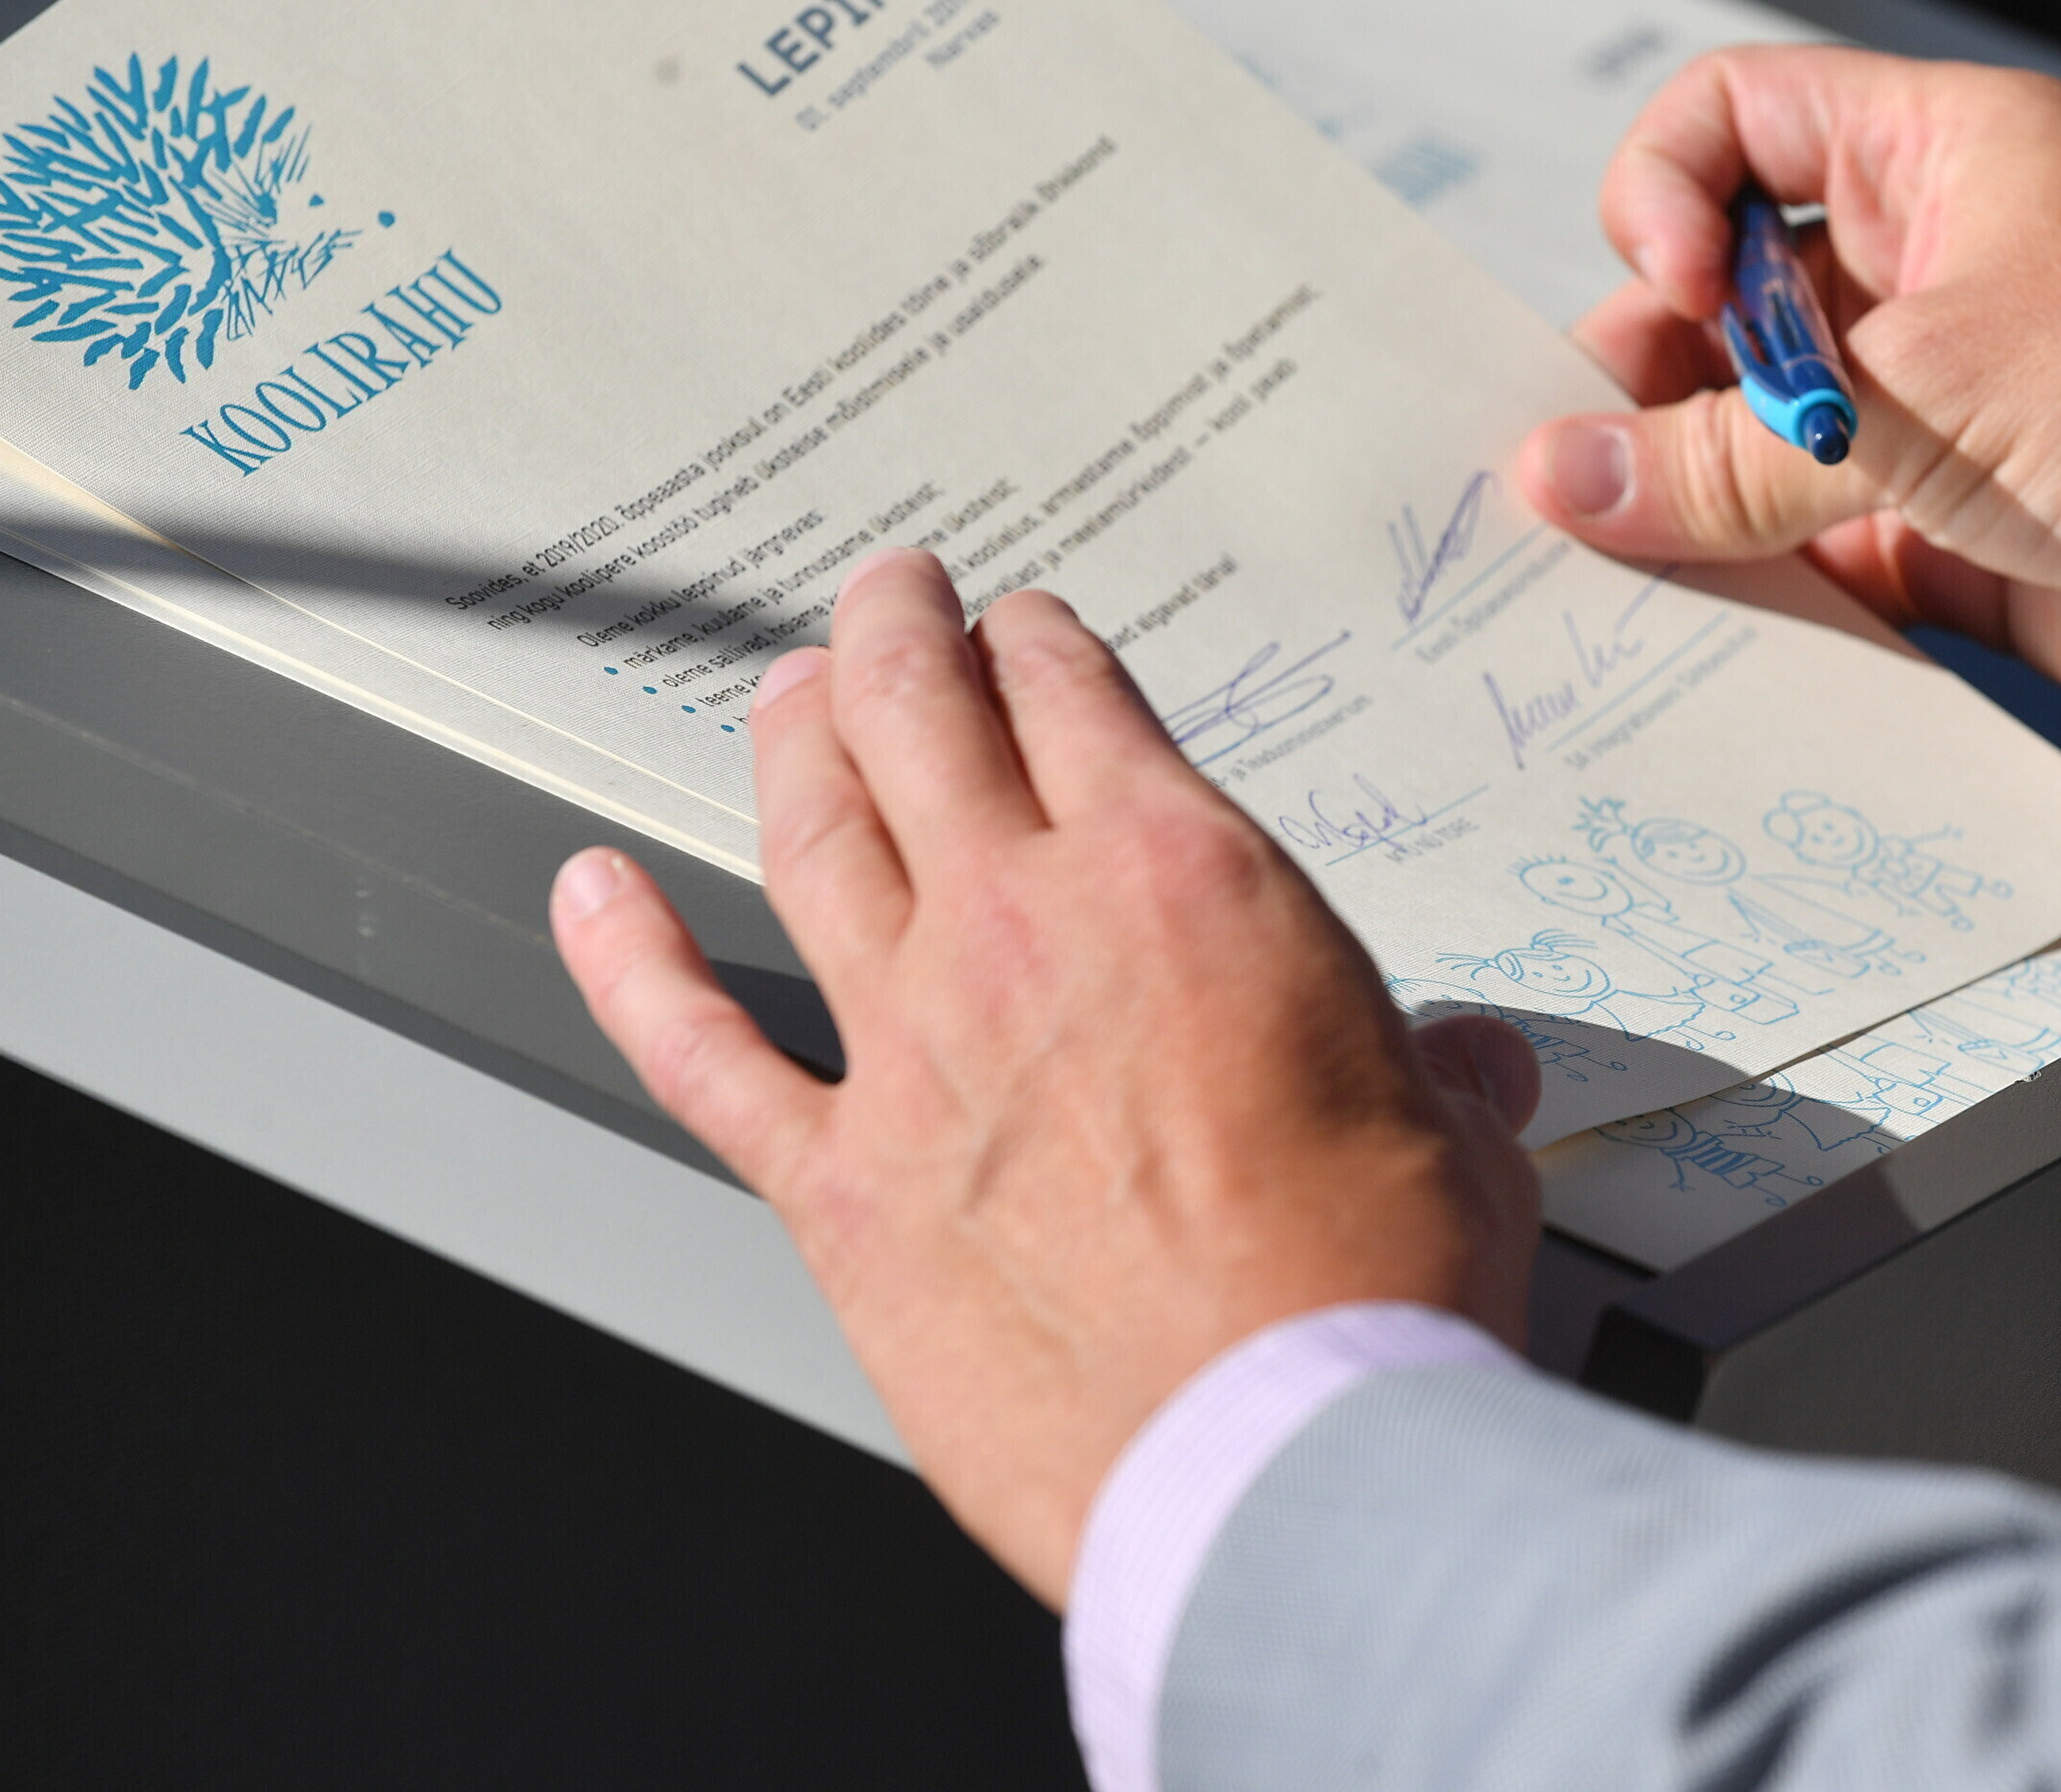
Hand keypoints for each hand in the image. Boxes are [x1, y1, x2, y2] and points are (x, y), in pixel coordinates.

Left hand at [547, 553, 1541, 1607]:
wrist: (1276, 1462)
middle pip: (918, 718)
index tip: (1029, 635)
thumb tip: (1471, 1068)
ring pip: (812, 837)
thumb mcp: (1456, 1147)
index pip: (1075, 697)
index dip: (1039, 644)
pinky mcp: (839, 1186)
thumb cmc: (1364, 1300)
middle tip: (890, 598)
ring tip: (789, 693)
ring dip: (791, 741)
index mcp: (1183, 882)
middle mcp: (1026, 931)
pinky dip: (628, 963)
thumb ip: (1443, 1080)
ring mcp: (914, 1051)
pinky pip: (696, 1051)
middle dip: (897, 632)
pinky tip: (589, 900)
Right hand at [1517, 45, 2060, 725]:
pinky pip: (1817, 554)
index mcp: (1938, 163)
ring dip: (1692, 503)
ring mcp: (1942, 411)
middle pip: (1725, 303)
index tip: (1665, 295)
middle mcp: (1934, 275)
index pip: (1736, 123)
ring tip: (1629, 571)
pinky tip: (1714, 633)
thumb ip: (1730, 451)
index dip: (1664, 196)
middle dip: (1647, 381)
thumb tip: (1564, 477)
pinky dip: (1762, 591)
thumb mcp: (1919, 401)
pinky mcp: (1960, 538)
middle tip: (1589, 473)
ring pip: (1761, 439)